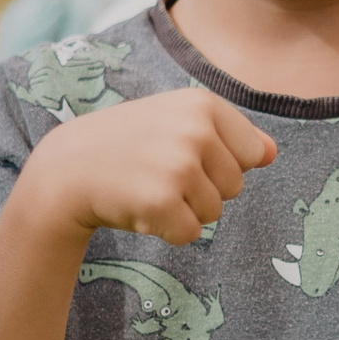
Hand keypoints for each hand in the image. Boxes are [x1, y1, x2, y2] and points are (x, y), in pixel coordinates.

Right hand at [22, 87, 276, 243]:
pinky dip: (167, 231)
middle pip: (235, 186)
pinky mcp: (162, 201)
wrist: (66, 169)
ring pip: (214, 212)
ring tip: (148, 188)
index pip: (252, 153)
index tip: (182, 154)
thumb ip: (228, 134)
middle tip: (158, 174)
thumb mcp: (177, 122)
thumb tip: (272, 153)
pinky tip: (140, 209)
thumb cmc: (128, 145)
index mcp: (203, 105)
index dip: (220, 163)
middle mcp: (195, 130)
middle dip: (202, 190)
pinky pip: (190, 234)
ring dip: (184, 211)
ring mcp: (179, 165)